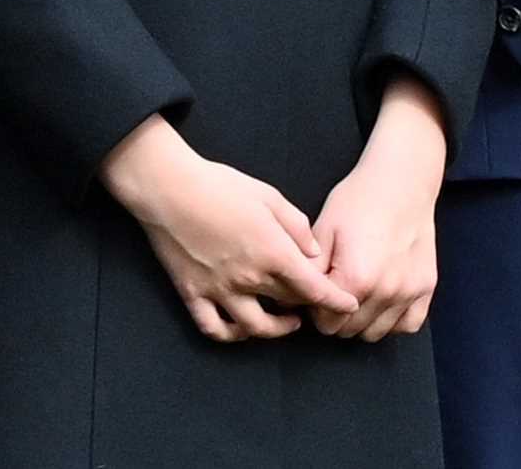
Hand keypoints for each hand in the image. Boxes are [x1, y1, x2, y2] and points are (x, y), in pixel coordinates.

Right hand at [100, 115, 358, 343]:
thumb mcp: (268, 195)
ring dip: (275, 330)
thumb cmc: (221, 185)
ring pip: (254, 328)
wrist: (170, 189)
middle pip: (287, 304)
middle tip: (314, 302)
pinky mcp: (193, 295)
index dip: (334, 300)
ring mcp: (219, 291)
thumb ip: (295, 225)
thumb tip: (313, 251)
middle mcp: (249, 278)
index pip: (312, 287)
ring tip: (286, 323)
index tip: (350, 306)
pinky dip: (231, 335)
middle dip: (306, 307)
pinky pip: (214, 329)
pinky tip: (241, 329)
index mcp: (272, 252)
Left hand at [311, 72, 446, 341]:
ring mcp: (409, 292)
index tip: (319, 286)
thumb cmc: (358, 200)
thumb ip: (309, 270)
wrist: (401, 179)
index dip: (316, 307)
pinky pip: (408, 325)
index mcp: (356, 279)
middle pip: (349, 331)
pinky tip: (382, 299)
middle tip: (336, 286)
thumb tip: (291, 299)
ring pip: (375, 333)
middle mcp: (386, 292)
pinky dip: (393, 319)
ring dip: (362, 320)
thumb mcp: (324, 229)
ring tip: (358, 291)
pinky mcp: (427, 287)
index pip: (325, 323)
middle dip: (336, 315)